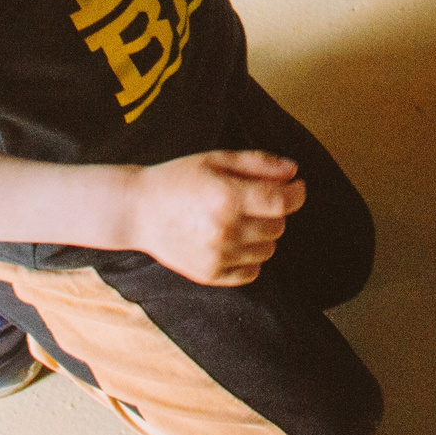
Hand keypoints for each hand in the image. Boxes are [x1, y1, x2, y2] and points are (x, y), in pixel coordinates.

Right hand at [125, 151, 304, 286]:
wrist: (138, 210)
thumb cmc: (178, 179)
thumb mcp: (217, 159)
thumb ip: (258, 164)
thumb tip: (294, 171)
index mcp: (228, 197)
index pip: (283, 202)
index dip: (298, 193)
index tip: (297, 187)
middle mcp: (225, 230)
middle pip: (278, 226)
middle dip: (275, 211)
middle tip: (254, 200)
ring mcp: (217, 256)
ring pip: (268, 250)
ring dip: (263, 234)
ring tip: (238, 220)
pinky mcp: (210, 275)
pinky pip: (252, 272)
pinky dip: (250, 258)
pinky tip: (233, 240)